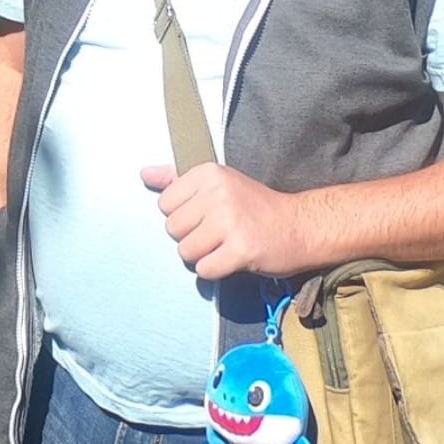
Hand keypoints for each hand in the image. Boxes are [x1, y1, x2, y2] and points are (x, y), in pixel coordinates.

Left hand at [141, 162, 314, 280]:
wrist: (299, 226)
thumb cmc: (256, 206)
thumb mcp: (219, 183)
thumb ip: (178, 179)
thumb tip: (144, 173)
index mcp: (209, 173)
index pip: (165, 204)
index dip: (184, 215)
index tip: (207, 214)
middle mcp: (218, 193)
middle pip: (172, 229)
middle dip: (192, 237)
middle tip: (218, 233)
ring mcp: (230, 221)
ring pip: (186, 252)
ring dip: (203, 256)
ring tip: (224, 246)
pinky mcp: (241, 249)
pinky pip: (204, 270)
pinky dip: (215, 271)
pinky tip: (232, 259)